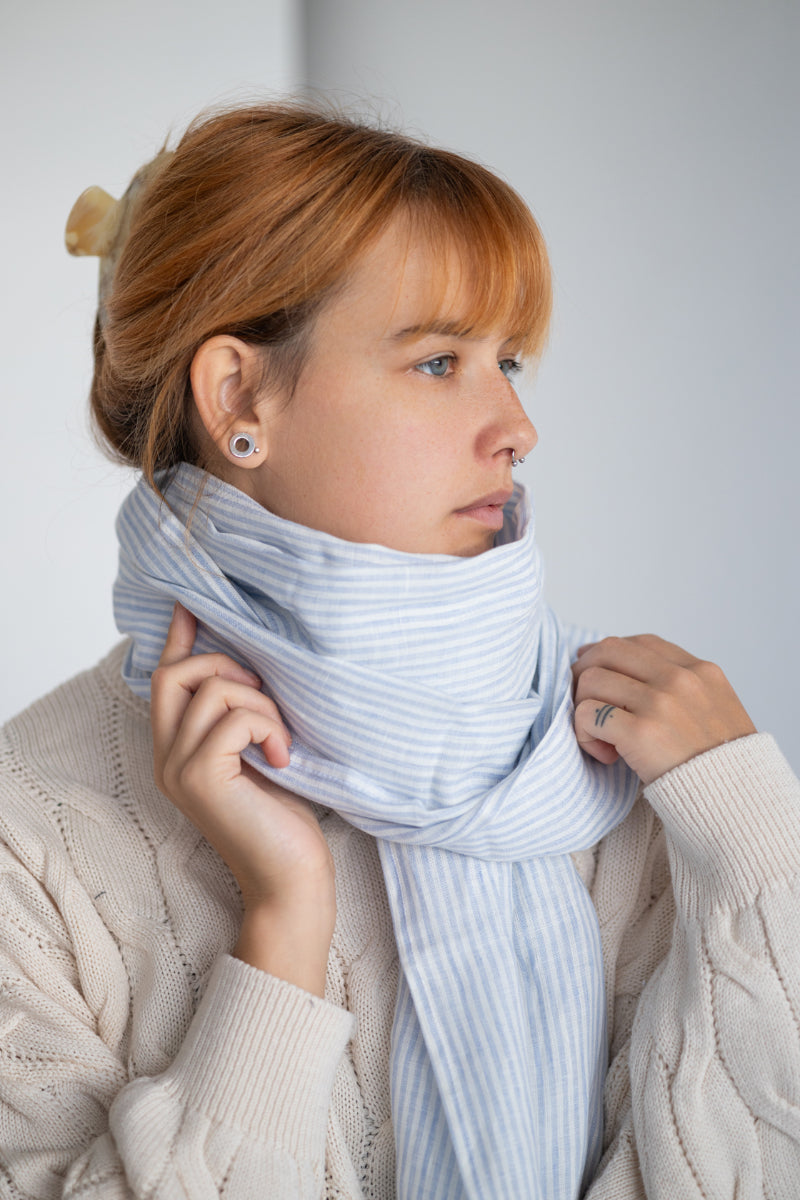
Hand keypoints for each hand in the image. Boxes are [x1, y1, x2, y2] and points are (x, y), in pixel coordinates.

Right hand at [150, 603, 334, 993]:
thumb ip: (243, 715)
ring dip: (261, 702)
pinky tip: (284, 758)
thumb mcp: (262, 751)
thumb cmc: (287, 817)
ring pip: (213, 689)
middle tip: (267, 697)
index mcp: (178, 749)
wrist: (293, 878)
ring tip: (282, 739)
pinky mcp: (199, 777)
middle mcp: (166, 757)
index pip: (166, 678)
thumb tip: (253, 663)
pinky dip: (268, 726)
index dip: (178, 636)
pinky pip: (233, 716)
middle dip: (229, 666)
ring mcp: (177, 768)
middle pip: (177, 673)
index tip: (191, 602)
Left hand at [571, 634, 755, 784]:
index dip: (610, 655)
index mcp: (701, 671)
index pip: (641, 643)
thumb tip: (632, 676)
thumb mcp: (718, 709)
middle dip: (586, 674)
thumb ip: (684, 688)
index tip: (598, 674)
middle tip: (586, 704)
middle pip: (608, 652)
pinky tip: (606, 755)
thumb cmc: (722, 764)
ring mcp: (660, 703)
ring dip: (583, 708)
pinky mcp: (641, 733)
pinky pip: (587, 714)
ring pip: (591, 680)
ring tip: (601, 738)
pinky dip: (584, 733)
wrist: (737, 803)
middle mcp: (680, 679)